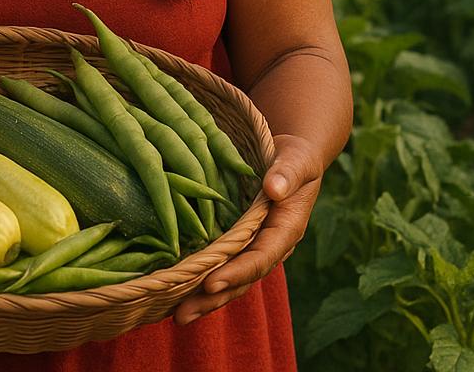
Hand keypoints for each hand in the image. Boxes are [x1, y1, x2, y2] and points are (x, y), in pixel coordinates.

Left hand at [171, 133, 323, 326]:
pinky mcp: (239, 244)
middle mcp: (270, 247)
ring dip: (204, 299)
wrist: (292, 159)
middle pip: (242, 279)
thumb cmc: (296, 158)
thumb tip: (275, 189)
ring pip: (230, 279)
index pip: (261, 258)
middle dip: (213, 298)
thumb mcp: (297, 160)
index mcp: (286, 231)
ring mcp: (254, 248)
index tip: (210, 283)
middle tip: (182, 314)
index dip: (237, 272)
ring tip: (176, 316)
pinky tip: (176, 293)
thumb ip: (288, 173)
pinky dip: (200, 281)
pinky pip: (221, 266)